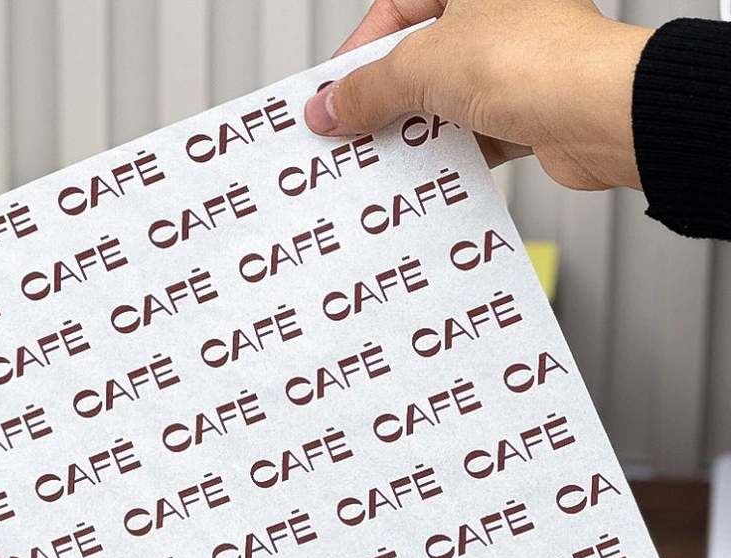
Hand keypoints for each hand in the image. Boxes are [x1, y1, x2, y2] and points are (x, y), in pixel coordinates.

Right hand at [304, 0, 651, 190]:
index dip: (357, 53)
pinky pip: (470, 132)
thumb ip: (368, 88)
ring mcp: (513, 61)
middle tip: (349, 128)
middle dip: (382, 99)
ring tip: (383, 155)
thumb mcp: (423, 66)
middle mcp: (497, 12)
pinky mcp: (526, 108)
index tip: (331, 93)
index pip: (395, 7)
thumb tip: (327, 107)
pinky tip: (425, 171)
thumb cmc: (532, 61)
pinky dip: (446, 152)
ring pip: (443, 98)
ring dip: (412, 130)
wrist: (599, 115)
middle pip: (417, 57)